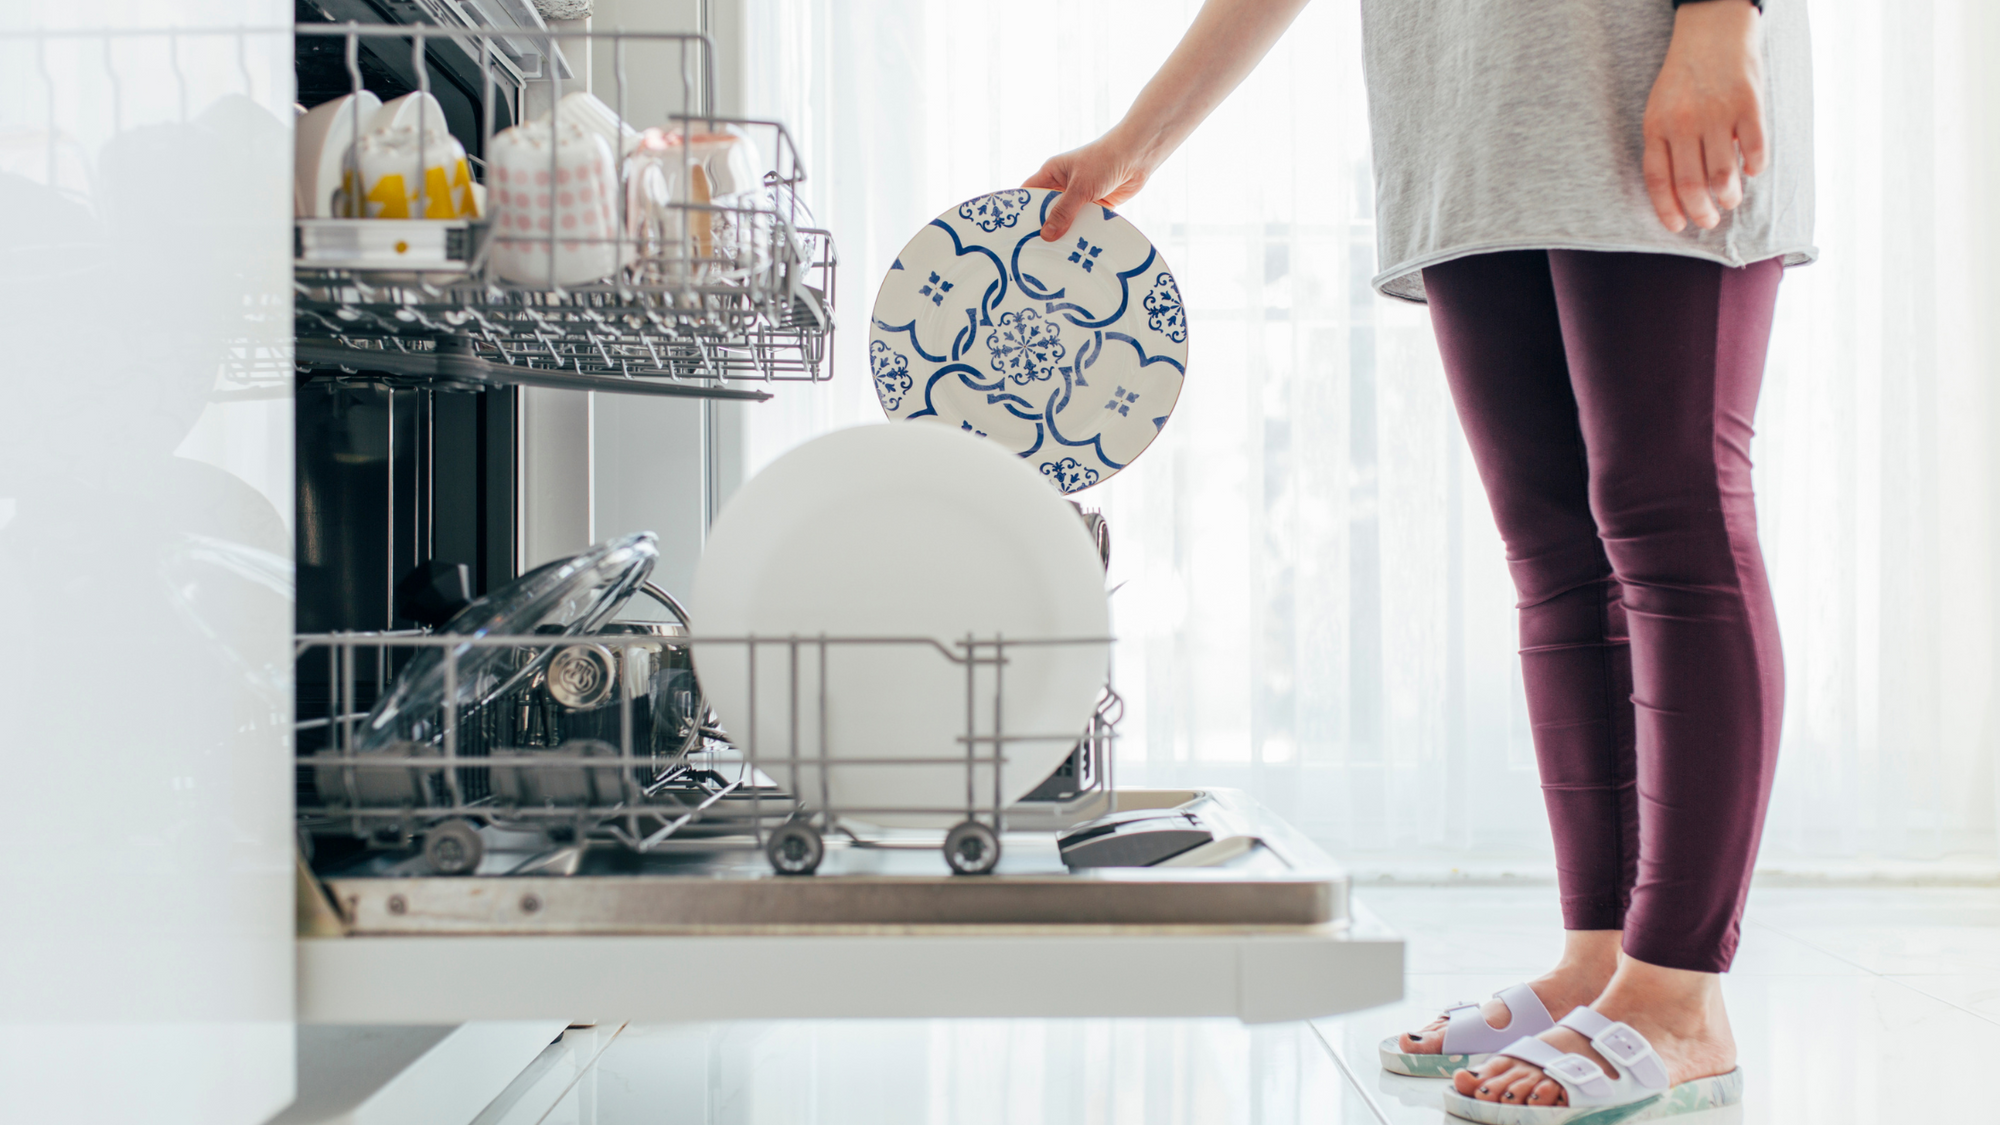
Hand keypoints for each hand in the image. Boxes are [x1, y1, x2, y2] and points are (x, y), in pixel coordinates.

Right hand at [1023, 128, 1157, 241]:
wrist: (1137, 156)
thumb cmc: (1104, 160)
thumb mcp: (1080, 187)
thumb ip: (1063, 212)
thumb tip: (1046, 235)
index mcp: (1051, 174)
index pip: (1029, 194)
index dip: (1021, 211)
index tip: (1015, 232)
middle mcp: (1063, 186)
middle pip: (1046, 211)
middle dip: (1043, 228)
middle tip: (1033, 250)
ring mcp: (1079, 197)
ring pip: (1066, 220)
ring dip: (1065, 233)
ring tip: (1054, 256)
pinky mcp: (1096, 206)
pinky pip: (1085, 223)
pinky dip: (1083, 233)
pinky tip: (1077, 249)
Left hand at [1642, 0, 1765, 232]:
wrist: (1711, 29)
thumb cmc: (1683, 78)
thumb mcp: (1660, 109)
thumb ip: (1666, 146)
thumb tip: (1680, 193)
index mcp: (1657, 127)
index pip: (1659, 181)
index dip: (1669, 209)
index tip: (1678, 227)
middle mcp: (1684, 123)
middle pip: (1692, 185)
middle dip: (1702, 212)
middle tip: (1711, 220)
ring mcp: (1716, 114)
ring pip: (1723, 175)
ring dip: (1729, 196)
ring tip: (1731, 200)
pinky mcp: (1748, 104)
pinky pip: (1754, 149)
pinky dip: (1755, 168)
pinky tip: (1753, 170)